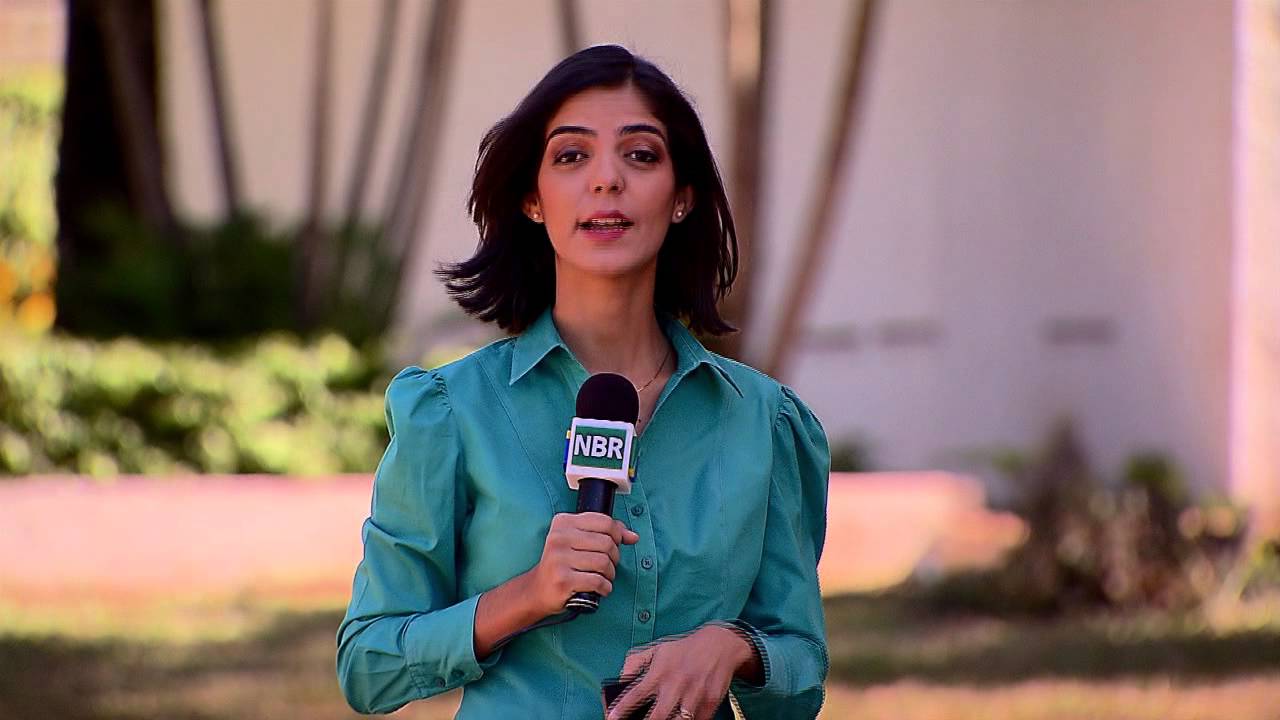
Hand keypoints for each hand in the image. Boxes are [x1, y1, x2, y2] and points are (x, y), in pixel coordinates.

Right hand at [527, 512, 638, 617]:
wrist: (538, 589)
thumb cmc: (563, 563)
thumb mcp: (579, 540)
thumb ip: (607, 533)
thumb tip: (633, 536)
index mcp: (563, 522)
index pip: (604, 521)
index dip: (617, 535)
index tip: (615, 545)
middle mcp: (559, 538)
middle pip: (607, 543)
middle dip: (614, 558)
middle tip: (608, 565)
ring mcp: (559, 559)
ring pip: (604, 563)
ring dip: (610, 574)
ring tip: (603, 577)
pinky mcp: (563, 580)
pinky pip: (597, 581)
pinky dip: (605, 587)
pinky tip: (600, 588)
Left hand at [607, 625, 751, 719]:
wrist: (720, 645)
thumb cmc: (683, 650)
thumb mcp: (657, 649)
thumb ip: (634, 662)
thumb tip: (620, 679)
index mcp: (660, 672)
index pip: (636, 694)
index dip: (621, 709)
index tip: (611, 718)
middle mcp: (676, 685)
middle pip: (657, 716)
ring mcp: (694, 695)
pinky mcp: (710, 703)